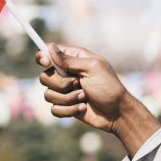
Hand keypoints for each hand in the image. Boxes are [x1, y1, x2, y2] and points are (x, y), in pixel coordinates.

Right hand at [36, 44, 160, 154]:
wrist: (117, 113)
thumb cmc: (109, 87)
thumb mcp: (92, 68)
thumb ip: (70, 60)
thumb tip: (50, 48)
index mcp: (74, 59)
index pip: (49, 53)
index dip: (42, 57)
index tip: (45, 63)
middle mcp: (67, 74)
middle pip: (44, 76)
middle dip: (60, 83)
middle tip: (77, 83)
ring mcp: (65, 91)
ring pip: (48, 94)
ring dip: (67, 98)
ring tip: (84, 98)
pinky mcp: (66, 106)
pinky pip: (54, 109)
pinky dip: (68, 110)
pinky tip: (82, 108)